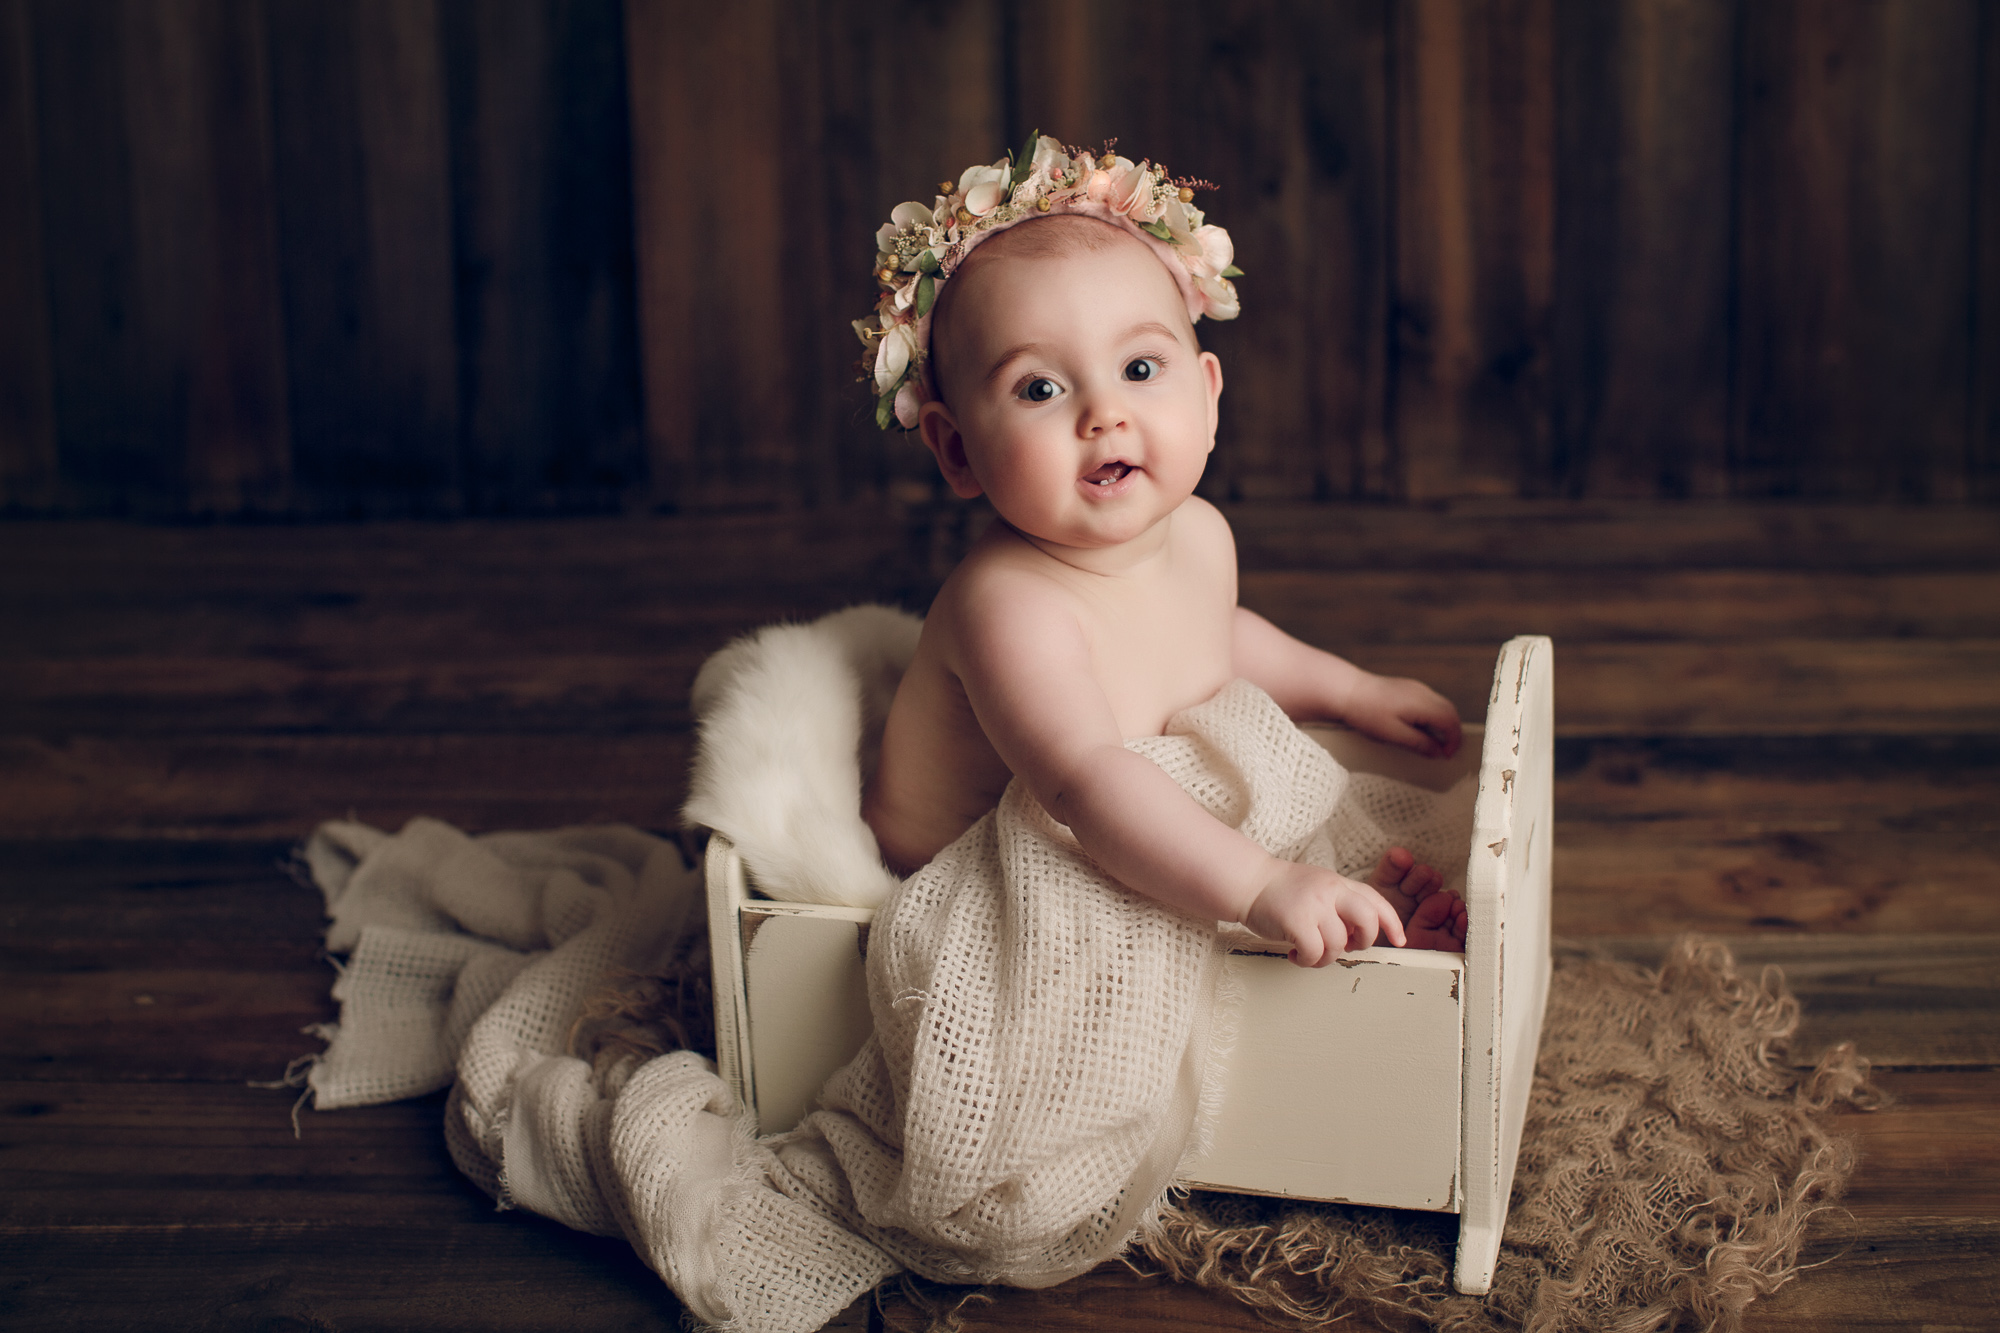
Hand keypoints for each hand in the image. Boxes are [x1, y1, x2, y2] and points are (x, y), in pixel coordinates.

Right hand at [1242, 859, 1406, 966]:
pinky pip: (1314, 953)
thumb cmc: (1282, 890)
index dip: (1392, 923)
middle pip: (1368, 920)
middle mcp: (1330, 891)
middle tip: (1347, 947)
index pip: (1375, 900)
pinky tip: (1294, 954)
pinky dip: (1306, 961)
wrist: (1249, 882)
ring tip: (1309, 954)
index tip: (1400, 941)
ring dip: (1325, 958)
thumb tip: (1358, 935)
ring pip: (1338, 944)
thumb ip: (1340, 904)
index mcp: (1339, 883)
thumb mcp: (1319, 886)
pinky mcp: (1296, 921)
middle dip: (1364, 941)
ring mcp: (1314, 905)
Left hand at [1342, 672, 1461, 758]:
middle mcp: (1423, 692)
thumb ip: (1419, 744)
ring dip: (1443, 724)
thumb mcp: (1393, 735)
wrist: (1347, 691)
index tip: (1447, 755)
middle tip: (1446, 751)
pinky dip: (1433, 716)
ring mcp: (1416, 687)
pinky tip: (1420, 728)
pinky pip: (1429, 702)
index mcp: (1422, 703)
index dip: (1454, 740)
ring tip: (1434, 742)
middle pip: (1450, 711)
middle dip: (1453, 732)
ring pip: (1441, 705)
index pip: (1451, 721)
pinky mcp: (1408, 687)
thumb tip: (1437, 752)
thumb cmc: (1366, 712)